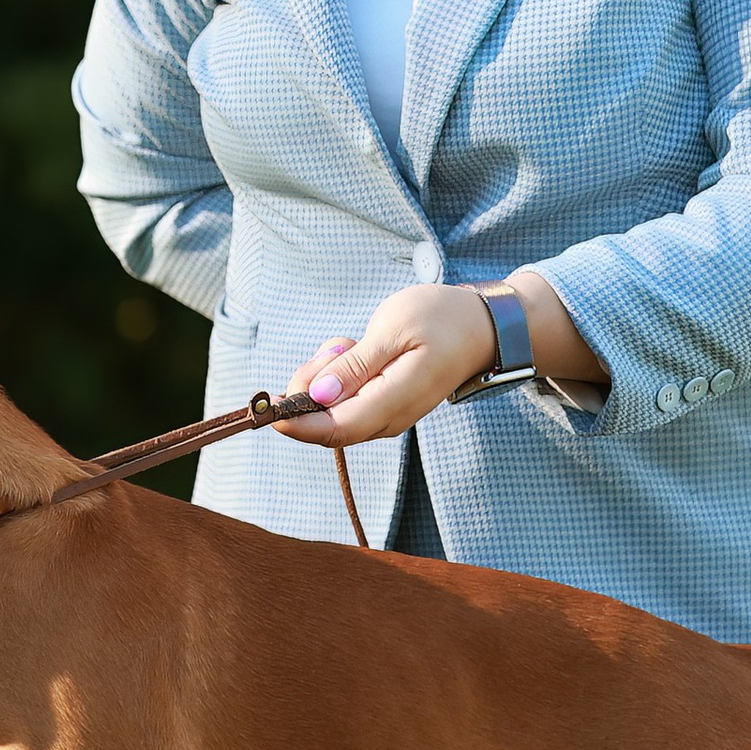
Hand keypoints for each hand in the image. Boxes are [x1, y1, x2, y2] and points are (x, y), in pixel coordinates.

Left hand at [273, 286, 495, 447]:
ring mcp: (384, 415)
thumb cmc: (442, 319)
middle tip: (333, 346)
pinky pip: (341, 401)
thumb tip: (318, 397)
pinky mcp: (380, 405)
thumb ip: (355, 366)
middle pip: (324, 424)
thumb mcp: (395, 329)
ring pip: (329, 412)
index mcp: (393, 402)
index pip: (334, 430)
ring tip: (348, 343)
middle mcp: (387, 419)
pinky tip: (352, 350)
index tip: (268, 405)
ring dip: (322, 378)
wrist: (482, 326)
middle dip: (308, 388)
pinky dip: (334, 376)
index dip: (295, 423)